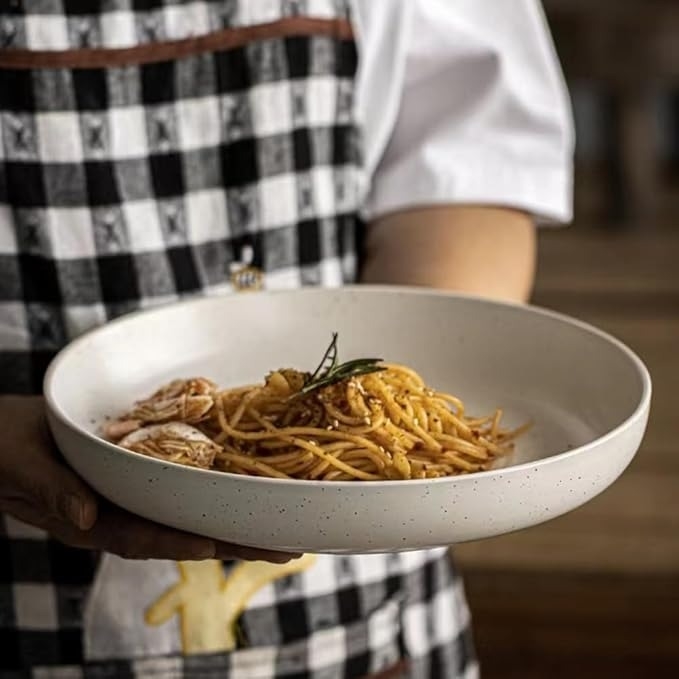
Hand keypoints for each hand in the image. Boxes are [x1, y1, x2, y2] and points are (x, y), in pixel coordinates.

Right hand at [0, 395, 298, 562]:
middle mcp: (115, 516)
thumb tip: (85, 519)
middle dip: (232, 542)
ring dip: (231, 521)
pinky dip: (210, 493)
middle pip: (178, 532)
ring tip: (281, 526)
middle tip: (285, 547)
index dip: (180, 541)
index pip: (139, 537)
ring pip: (185, 514)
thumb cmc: (4, 446)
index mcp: (86, 520)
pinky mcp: (135, 478)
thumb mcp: (20, 464)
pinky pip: (177, 490)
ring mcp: (128, 500)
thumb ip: (50, 490)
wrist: (4, 432)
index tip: (220, 546)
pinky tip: (242, 491)